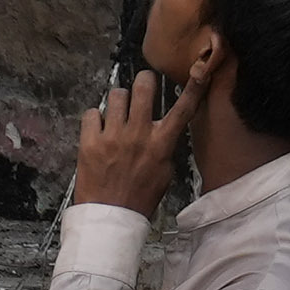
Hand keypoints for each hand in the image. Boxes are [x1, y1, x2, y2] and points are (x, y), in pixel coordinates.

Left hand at [65, 73, 192, 218]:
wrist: (110, 218)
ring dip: (118, 101)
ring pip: (116, 95)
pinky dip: (95, 119)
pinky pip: (92, 113)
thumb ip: (164, 147)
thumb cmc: (139, 198)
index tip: (199, 71)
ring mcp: (112, 136)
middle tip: (142, 87)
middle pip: (143, 86)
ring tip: (117, 115)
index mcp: (160, 144)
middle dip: (144, 81)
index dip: (193, 87)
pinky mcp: (90, 142)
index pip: (182, 109)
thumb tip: (162, 129)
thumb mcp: (164, 173)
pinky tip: (99, 131)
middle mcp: (138, 134)